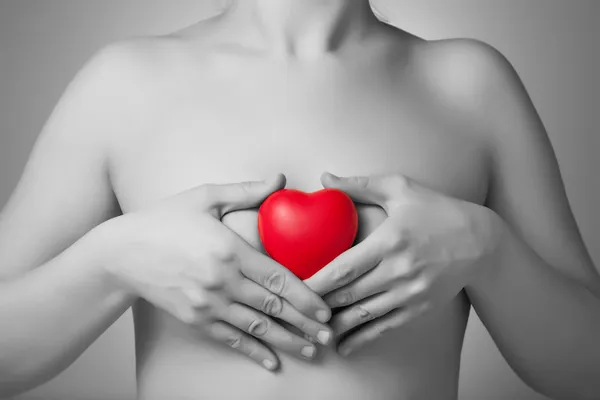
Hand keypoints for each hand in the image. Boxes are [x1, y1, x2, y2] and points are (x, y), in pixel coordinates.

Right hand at [97, 174, 331, 370]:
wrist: (121, 253)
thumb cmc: (165, 220)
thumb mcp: (205, 196)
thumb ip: (246, 191)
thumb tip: (280, 178)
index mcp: (230, 249)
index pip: (277, 278)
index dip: (305, 297)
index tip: (325, 309)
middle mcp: (222, 281)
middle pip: (273, 306)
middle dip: (304, 324)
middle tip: (329, 336)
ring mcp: (207, 304)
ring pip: (256, 327)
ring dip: (287, 341)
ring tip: (311, 351)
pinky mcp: (195, 318)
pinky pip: (230, 338)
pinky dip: (253, 351)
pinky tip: (272, 362)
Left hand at [305, 172, 502, 355]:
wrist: (481, 242)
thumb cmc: (437, 211)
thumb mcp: (400, 190)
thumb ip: (360, 185)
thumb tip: (325, 178)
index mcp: (390, 241)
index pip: (344, 267)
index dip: (317, 281)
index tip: (294, 286)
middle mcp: (399, 271)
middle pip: (348, 295)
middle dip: (318, 305)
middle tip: (293, 309)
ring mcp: (410, 293)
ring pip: (363, 315)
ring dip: (334, 325)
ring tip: (311, 329)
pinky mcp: (419, 308)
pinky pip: (384, 328)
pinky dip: (361, 339)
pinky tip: (343, 346)